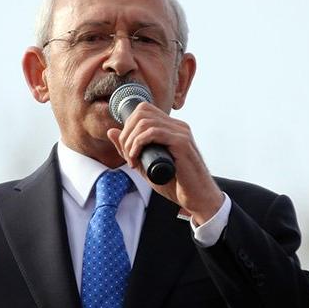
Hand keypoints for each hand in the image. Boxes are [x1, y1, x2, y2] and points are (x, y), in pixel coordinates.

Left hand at [107, 103, 222, 224]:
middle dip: (126, 133)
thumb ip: (130, 148)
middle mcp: (178, 126)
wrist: (196, 198)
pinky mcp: (182, 142)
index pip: (143, 109)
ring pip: (145, 122)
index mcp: (172, 127)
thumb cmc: (175, 183)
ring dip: (131, 141)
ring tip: (132, 159)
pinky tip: (136, 158)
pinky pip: (154, 132)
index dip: (128, 125)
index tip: (126, 147)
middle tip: (128, 155)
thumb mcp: (145, 164)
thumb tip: (111, 131)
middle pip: (142, 112)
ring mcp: (181, 132)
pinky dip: (138, 144)